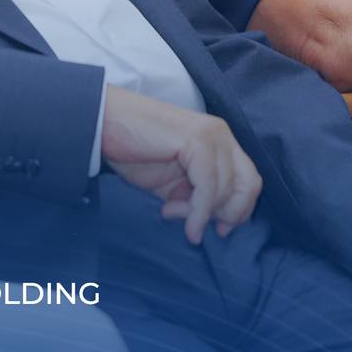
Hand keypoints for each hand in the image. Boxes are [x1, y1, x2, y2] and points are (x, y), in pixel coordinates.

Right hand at [101, 86, 260, 244]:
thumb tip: (205, 224)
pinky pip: (209, 188)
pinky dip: (199, 214)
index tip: (217, 229)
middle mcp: (221, 134)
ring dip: (202, 214)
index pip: (249, 180)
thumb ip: (192, 199)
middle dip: (229, 214)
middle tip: (198, 227)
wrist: (103, 121)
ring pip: (227, 190)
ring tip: (170, 211)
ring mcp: (211, 135)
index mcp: (219, 140)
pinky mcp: (196, 140)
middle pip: (249, 185)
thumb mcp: (170, 183)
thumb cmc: (133, 149)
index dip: (239, 210)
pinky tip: (187, 226)